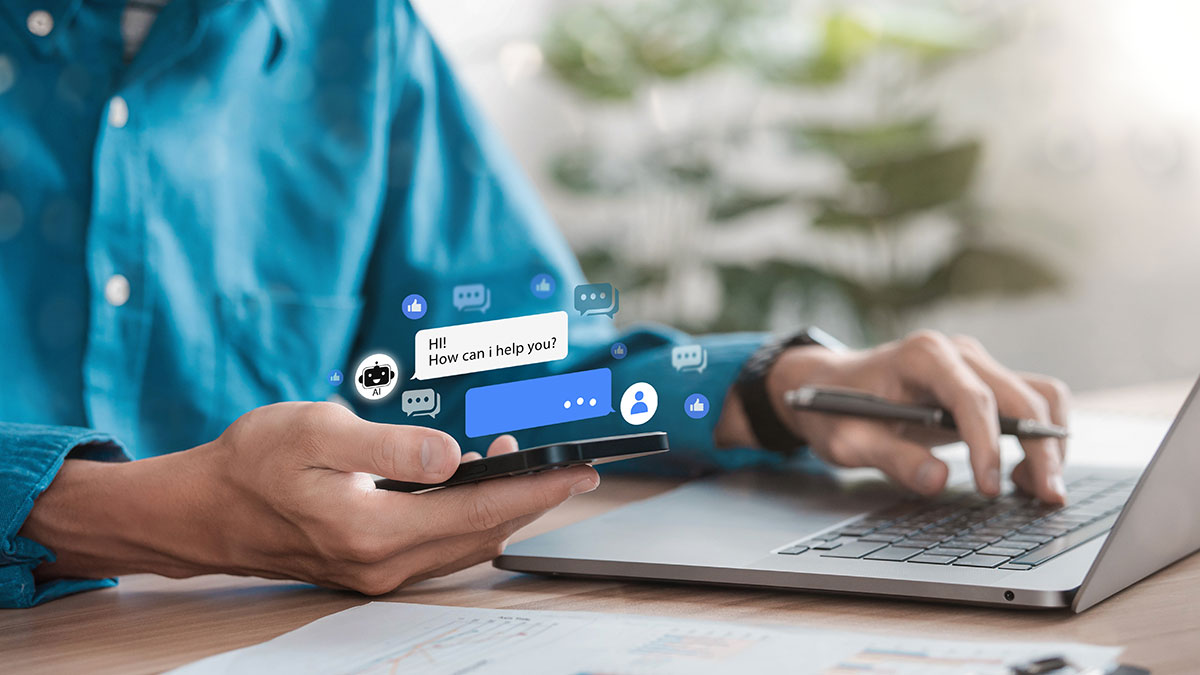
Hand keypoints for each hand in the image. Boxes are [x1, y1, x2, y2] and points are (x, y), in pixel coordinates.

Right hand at [22, 402, 598, 594]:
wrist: (201, 509)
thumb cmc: (252, 461)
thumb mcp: (318, 432)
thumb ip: (390, 446)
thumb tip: (456, 455)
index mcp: (376, 530)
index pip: (481, 510)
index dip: (536, 488)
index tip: (580, 470)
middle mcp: (384, 564)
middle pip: (483, 533)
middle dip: (530, 499)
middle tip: (569, 466)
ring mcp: (377, 572)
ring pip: (465, 546)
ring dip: (501, 509)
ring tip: (522, 466)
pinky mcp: (370, 567)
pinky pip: (441, 548)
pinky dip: (470, 520)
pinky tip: (472, 489)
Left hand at [718, 330, 1068, 502]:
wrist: (828, 385)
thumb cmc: (834, 409)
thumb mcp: (848, 440)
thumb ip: (891, 458)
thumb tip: (938, 481)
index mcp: (922, 356)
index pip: (972, 398)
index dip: (988, 445)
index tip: (990, 487)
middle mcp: (957, 352)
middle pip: (1021, 396)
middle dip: (1041, 449)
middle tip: (1048, 499)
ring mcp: (975, 364)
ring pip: (1039, 395)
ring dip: (1051, 442)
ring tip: (1039, 490)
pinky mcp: (983, 381)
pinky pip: (1030, 403)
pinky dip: (1041, 437)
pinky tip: (1025, 475)